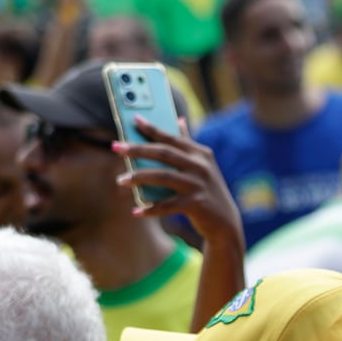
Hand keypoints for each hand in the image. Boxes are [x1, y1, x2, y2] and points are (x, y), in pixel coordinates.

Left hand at [116, 120, 242, 245]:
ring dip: (139, 177)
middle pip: (164, 153)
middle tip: (116, 147)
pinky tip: (136, 212)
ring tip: (120, 180)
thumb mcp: (203, 166)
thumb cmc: (207, 191)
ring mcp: (198, 185)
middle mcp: (201, 167)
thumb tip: (179, 119)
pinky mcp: (196, 204)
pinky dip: (150, 209)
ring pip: (162, 176)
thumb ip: (189, 144)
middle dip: (137, 149)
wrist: (225, 222)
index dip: (152, 128)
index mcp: (201, 154)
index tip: (134, 119)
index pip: (172, 137)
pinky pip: (167, 205)